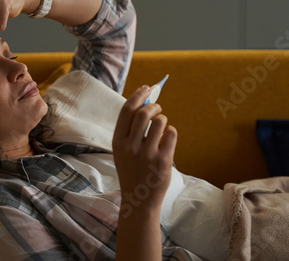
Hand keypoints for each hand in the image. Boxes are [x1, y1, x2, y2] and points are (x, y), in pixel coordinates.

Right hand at [112, 85, 176, 210]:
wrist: (139, 200)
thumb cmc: (132, 170)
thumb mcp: (122, 151)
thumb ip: (130, 130)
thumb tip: (144, 103)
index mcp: (118, 142)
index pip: (127, 110)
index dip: (137, 95)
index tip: (146, 88)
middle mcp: (130, 147)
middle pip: (143, 113)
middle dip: (153, 106)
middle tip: (157, 108)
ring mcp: (147, 154)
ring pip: (160, 121)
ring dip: (163, 119)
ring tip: (162, 127)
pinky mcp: (163, 161)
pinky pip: (171, 134)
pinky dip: (171, 132)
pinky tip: (168, 138)